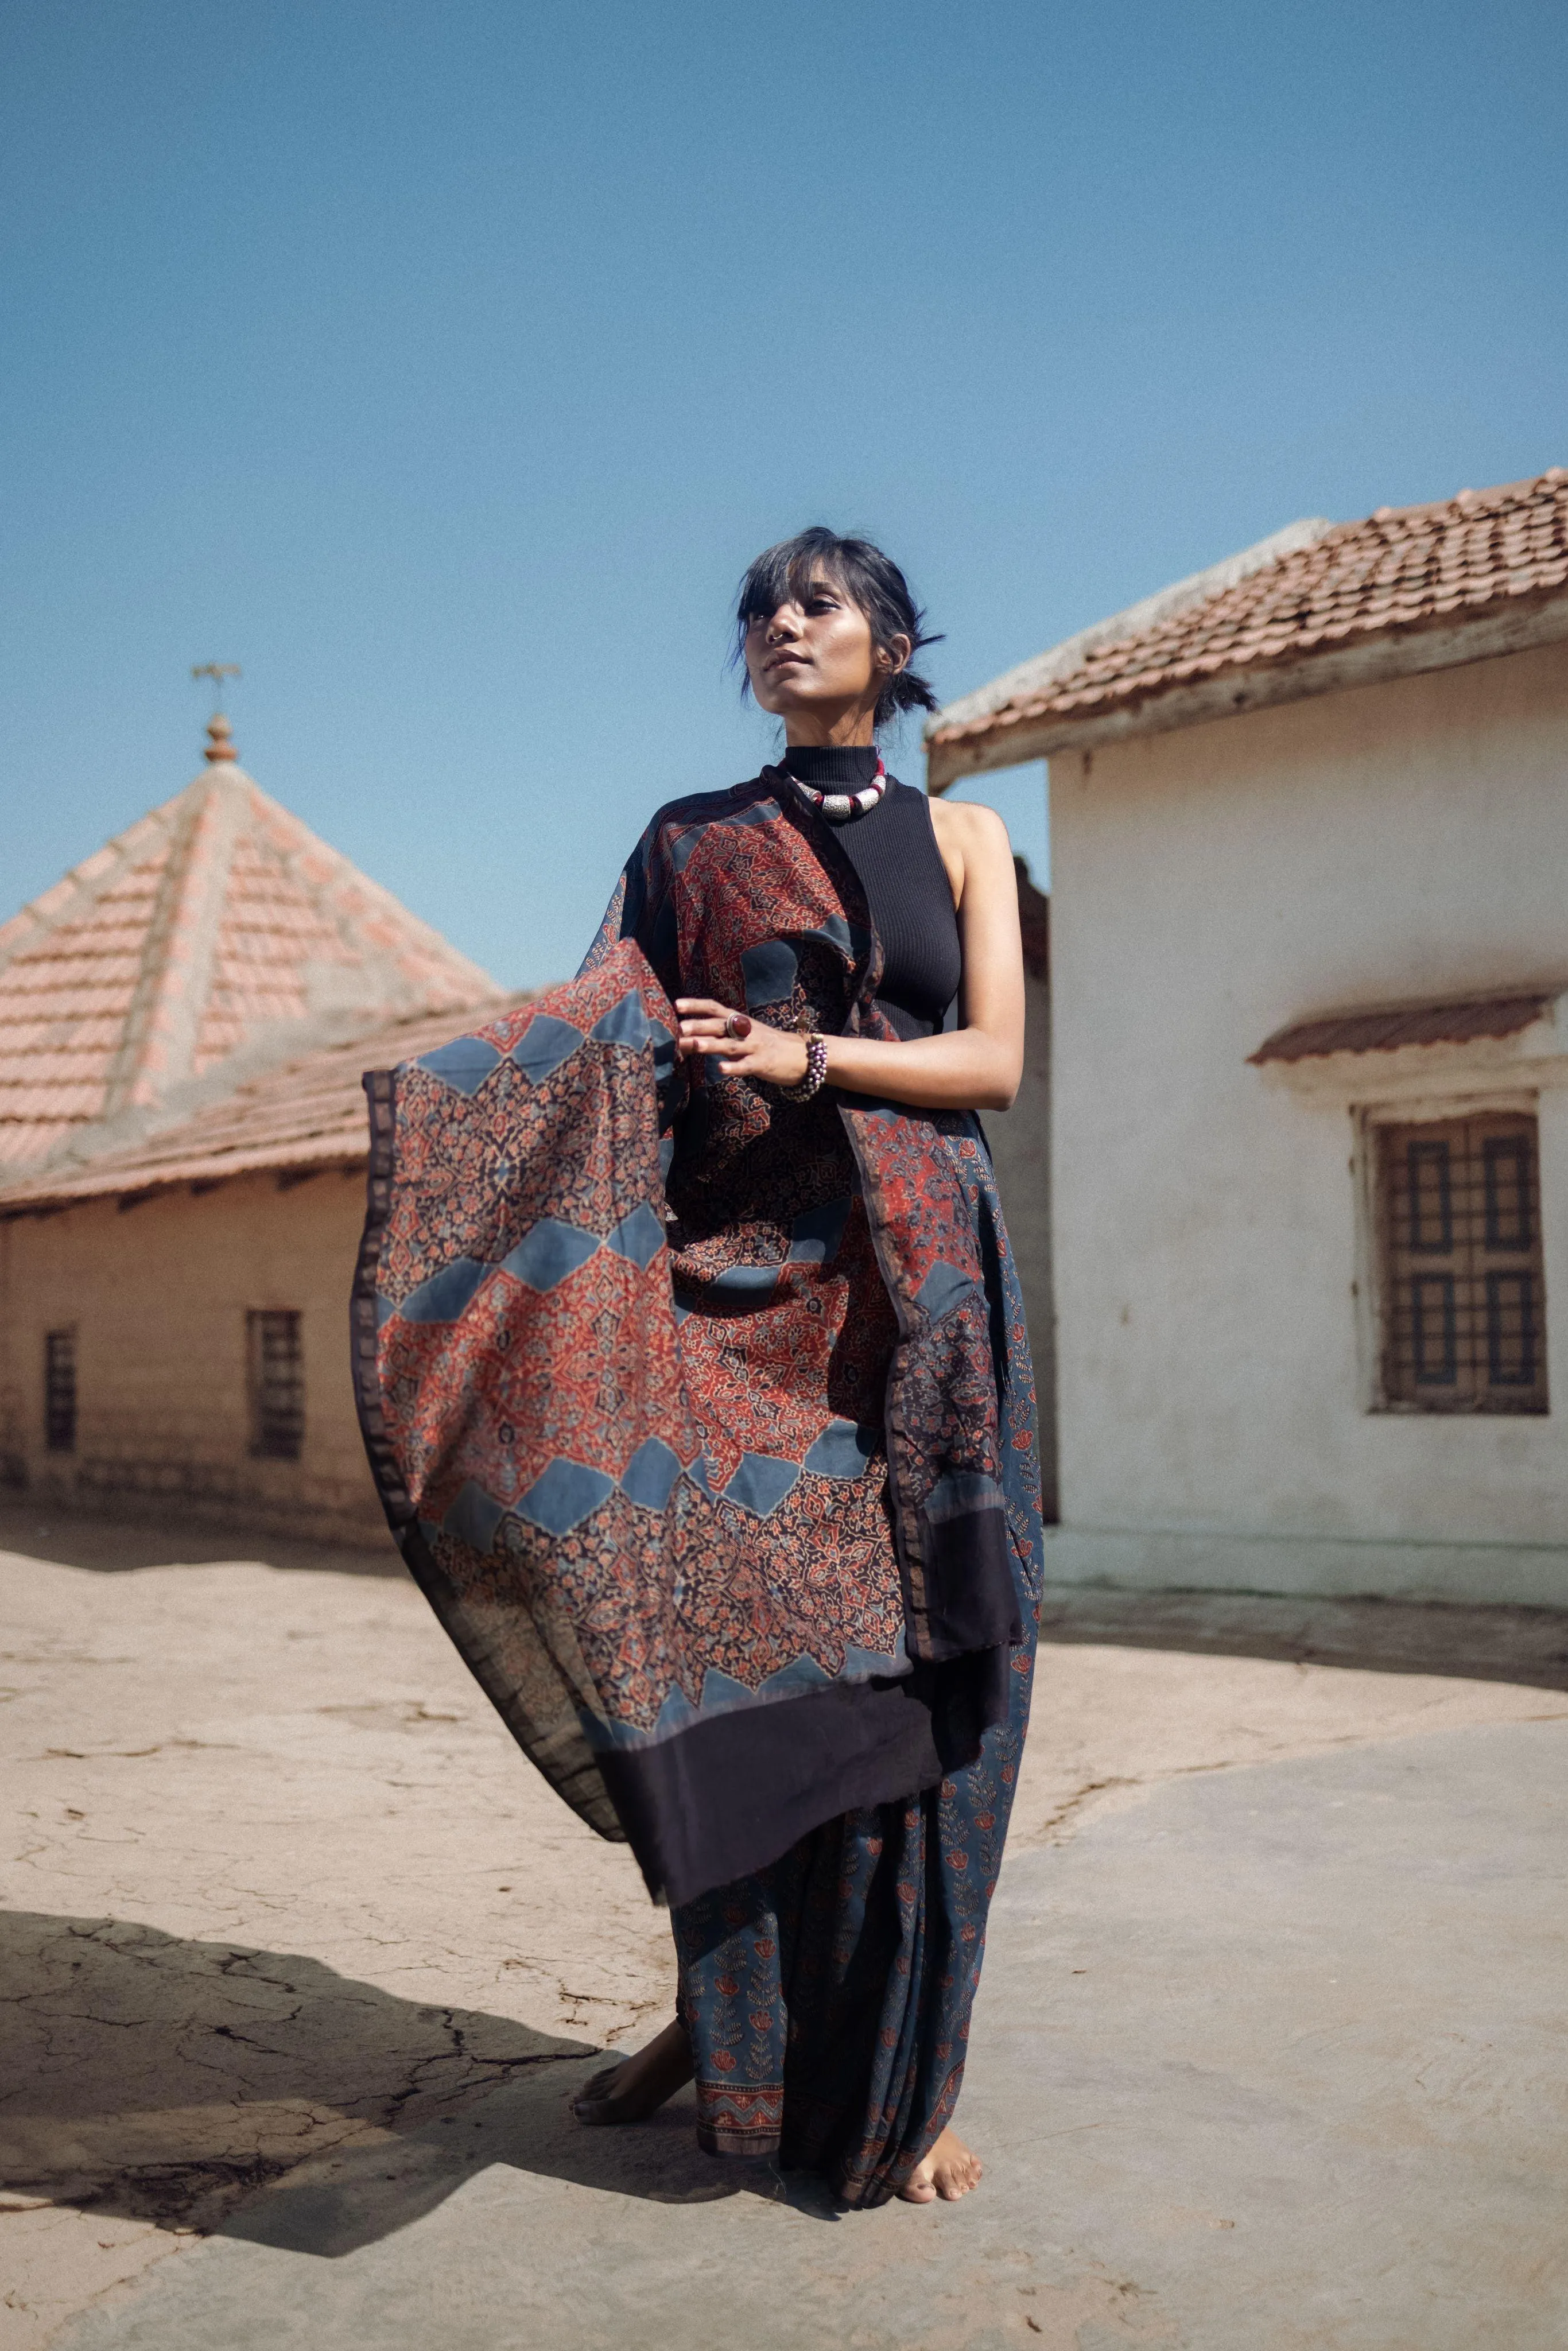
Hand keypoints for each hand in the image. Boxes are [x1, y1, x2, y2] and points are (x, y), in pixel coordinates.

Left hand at [674, 999, 810, 1085]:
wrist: (803, 1054)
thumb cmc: (767, 1044)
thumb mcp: (745, 1032)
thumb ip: (720, 1034)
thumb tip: (689, 1038)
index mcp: (740, 1021)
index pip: (715, 1008)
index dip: (696, 1006)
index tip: (677, 1005)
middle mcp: (746, 1031)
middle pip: (720, 1025)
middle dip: (699, 1026)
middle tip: (679, 1028)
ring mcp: (755, 1047)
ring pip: (730, 1045)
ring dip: (711, 1045)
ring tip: (693, 1045)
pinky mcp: (763, 1064)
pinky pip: (746, 1066)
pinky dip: (733, 1067)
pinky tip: (720, 1069)